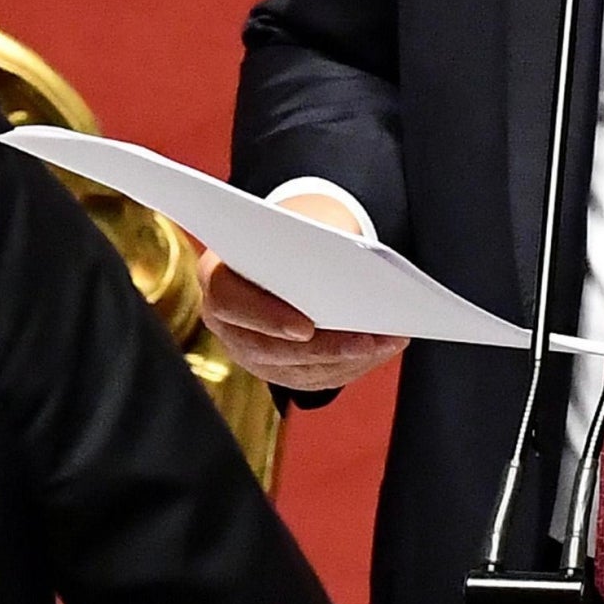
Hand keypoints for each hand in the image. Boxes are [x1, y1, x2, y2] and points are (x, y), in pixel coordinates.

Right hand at [198, 194, 406, 393]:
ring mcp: (250, 352)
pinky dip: (351, 364)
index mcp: (217, 278)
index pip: (231, 304)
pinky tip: (382, 347)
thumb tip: (350, 259)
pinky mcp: (277, 368)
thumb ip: (304, 244)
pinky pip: (314, 377)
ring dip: (347, 358)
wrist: (276, 248)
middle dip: (323, 348)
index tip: (306, 328)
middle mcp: (227, 324)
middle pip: (269, 349)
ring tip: (386, 341)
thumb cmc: (282, 233)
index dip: (268, 319)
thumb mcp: (287, 227)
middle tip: (364, 341)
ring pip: (296, 369)